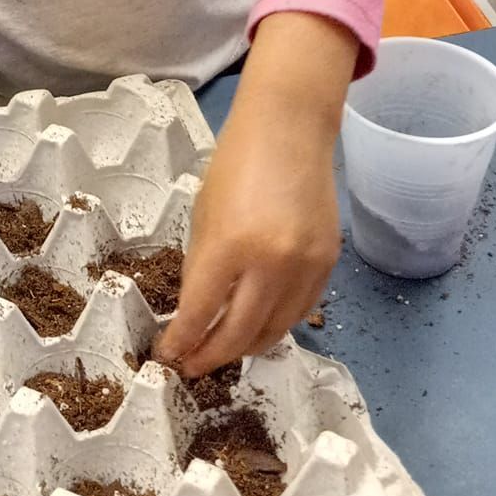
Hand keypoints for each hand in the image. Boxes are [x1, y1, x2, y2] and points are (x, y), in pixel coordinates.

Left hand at [158, 14, 355, 376]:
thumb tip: (196, 315)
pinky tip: (257, 326)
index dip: (182, 343)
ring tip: (223, 351)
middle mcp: (271, 263)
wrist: (290, 130)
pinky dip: (276, 325)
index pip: (200, 313)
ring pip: (274, 332)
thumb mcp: (203, 216)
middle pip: (239, 334)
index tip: (167, 358)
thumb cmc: (236, 164)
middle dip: (211, 357)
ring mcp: (305, 266)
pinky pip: (300, 312)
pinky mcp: (327, 264)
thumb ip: (201, 268)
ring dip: (245, 348)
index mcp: (229, 246)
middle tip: (193, 366)